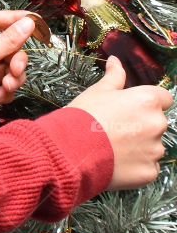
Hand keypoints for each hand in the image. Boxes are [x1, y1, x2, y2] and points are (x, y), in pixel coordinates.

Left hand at [0, 10, 37, 141]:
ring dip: (12, 76)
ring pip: (11, 67)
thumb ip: (9, 38)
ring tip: (5, 84)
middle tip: (15, 67)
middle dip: (15, 59)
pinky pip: (8, 85)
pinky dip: (5, 90)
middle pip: (7, 47)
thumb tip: (27, 23)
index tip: (35, 20)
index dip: (14, 19)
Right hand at [68, 55, 172, 187]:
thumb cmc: (82, 117)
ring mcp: (154, 150)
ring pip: (152, 147)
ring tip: (112, 148)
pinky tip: (115, 163)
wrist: (70, 150)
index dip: (146, 104)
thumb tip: (116, 61)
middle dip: (141, 126)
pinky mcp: (149, 171)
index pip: (163, 98)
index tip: (131, 109)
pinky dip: (135, 166)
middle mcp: (157, 123)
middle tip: (115, 130)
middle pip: (157, 123)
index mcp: (147, 100)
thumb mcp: (97, 92)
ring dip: (138, 147)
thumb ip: (113, 77)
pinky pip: (147, 167)